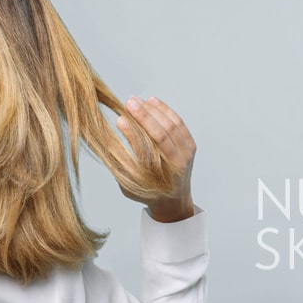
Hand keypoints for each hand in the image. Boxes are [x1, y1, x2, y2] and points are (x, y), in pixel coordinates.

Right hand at [116, 96, 196, 222]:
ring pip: (171, 125)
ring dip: (153, 110)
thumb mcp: (130, 184)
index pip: (146, 150)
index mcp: (162, 178)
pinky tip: (153, 101)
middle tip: (128, 103)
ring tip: (137, 101)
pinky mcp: (190, 146)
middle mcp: (178, 165)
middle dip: (144, 116)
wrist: (174, 201)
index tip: (120, 119)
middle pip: (161, 133)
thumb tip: (112, 138)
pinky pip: (179, 123)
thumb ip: (122, 163)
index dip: (132, 133)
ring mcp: (187, 154)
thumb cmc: (148, 192)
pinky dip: (166, 110)